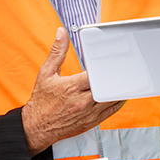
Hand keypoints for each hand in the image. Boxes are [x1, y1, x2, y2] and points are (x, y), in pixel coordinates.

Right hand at [22, 27, 124, 154]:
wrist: (37, 126)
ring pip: (112, 99)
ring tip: (123, 80)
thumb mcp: (46, 73)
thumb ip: (57, 52)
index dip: (104, 67)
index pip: (95, 75)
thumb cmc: (41, 101)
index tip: (108, 61)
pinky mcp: (91, 122)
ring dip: (119, 90)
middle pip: (106, 87)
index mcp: (72, 87)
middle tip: (121, 68)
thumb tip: (62, 33)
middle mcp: (82, 101)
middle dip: (113, 77)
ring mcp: (88, 113)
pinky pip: (111, 111)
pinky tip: (119, 95)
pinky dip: (118, 102)